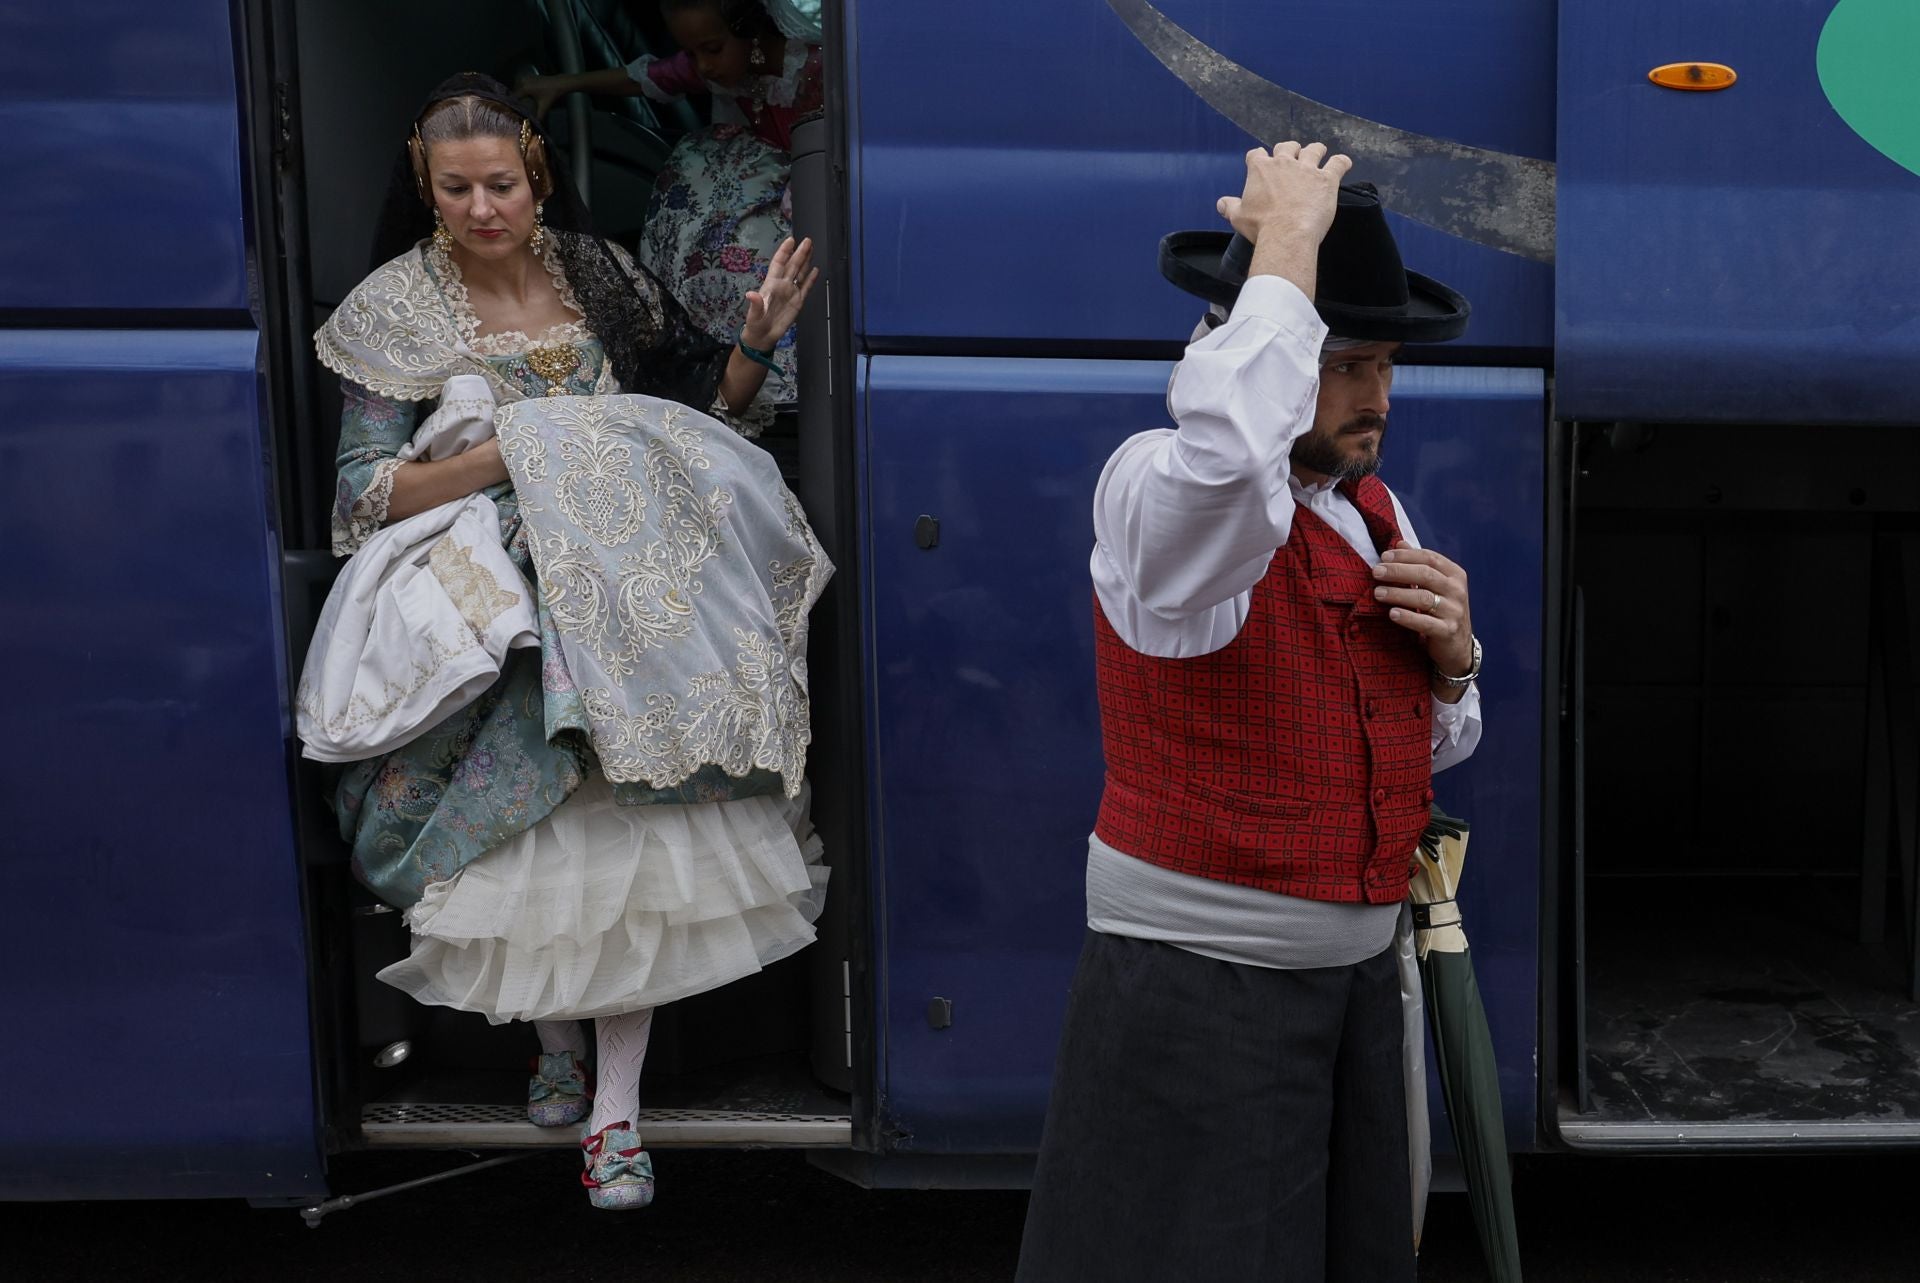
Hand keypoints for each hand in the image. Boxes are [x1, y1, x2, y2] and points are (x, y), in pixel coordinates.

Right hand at [514, 75, 561, 117]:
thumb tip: (535, 126)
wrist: (558, 83)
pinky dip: (520, 89)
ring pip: (516, 87)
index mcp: (525, 88)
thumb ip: (538, 117)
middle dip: (514, 100)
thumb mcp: (544, 107)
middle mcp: (523, 81)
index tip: (511, 110)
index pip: (514, 97)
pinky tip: (523, 96)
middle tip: (514, 108)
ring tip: (518, 103)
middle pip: (514, 92)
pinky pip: (521, 84)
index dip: (512, 104)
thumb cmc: (551, 95)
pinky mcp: (528, 76)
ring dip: (517, 94)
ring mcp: (525, 78)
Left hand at [741, 237, 818, 349]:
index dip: (784, 252)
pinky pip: (806, 288)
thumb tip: (751, 294)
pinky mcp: (798, 302)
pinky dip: (811, 279)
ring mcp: (791, 292)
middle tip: (807, 241)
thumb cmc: (755, 323)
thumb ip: (755, 304)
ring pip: (800, 273)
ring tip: (812, 249)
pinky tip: (816, 270)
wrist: (764, 336)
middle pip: (793, 265)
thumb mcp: (753, 314)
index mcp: (771, 284)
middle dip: (800, 253)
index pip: (778, 264)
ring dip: (806, 261)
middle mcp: (782, 285)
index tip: (790, 240)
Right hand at [1215, 141, 1350, 246]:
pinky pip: (1339, 163)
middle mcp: (1284, 163)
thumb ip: (1230, 207)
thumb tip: (1221, 204)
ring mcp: (1307, 169)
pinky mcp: (1327, 179)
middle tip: (1292, 160)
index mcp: (1261, 169)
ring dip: (1315, 151)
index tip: (1261, 163)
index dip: (1259, 158)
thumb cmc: (1261, 227)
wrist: (1287, 235)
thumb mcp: (1239, 217)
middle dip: (1289, 151)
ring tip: (1318, 155)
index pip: (1257, 154)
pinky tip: (1343, 164)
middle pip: (1287, 146)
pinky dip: (1342, 162)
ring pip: (1314, 149)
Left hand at [1372, 546, 1474, 684]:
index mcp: (1455, 574)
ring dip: (1398, 594)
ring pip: (1424, 598)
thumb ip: (1418, 564)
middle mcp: (1457, 590)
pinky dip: (1408, 617)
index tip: (1383, 556)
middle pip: (1426, 575)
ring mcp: (1454, 611)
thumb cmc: (1441, 610)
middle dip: (1398, 571)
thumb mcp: (1434, 585)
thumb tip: (1399, 543)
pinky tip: (1392, 614)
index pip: (1429, 557)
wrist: (1457, 646)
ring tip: (1378, 593)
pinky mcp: (1448, 631)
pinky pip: (1426, 623)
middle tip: (1375, 572)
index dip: (1405, 556)